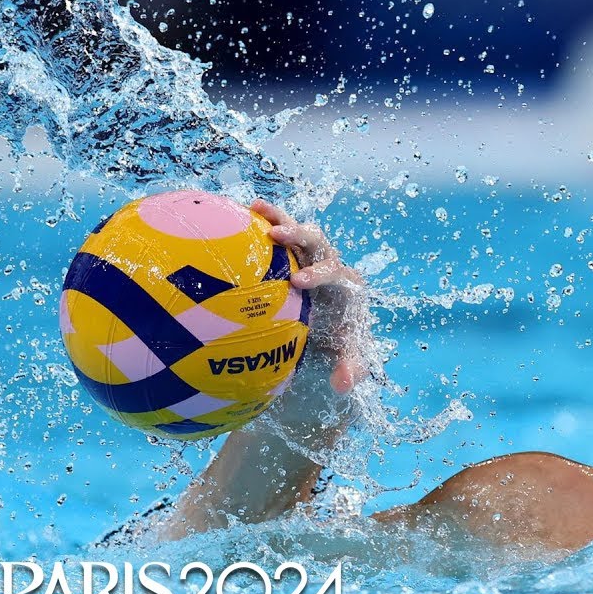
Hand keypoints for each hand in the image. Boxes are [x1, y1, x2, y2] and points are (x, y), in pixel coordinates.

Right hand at [250, 199, 368, 394]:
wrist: (335, 322)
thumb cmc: (341, 336)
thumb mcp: (348, 354)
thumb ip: (350, 367)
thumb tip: (343, 385)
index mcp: (346, 284)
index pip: (336, 273)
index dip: (318, 274)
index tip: (298, 282)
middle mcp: (330, 263)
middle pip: (318, 242)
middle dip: (299, 237)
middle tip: (276, 236)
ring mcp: (311, 254)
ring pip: (299, 231)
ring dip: (279, 219)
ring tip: (256, 208)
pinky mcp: (294, 252)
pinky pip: (279, 231)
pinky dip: (264, 221)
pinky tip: (242, 211)